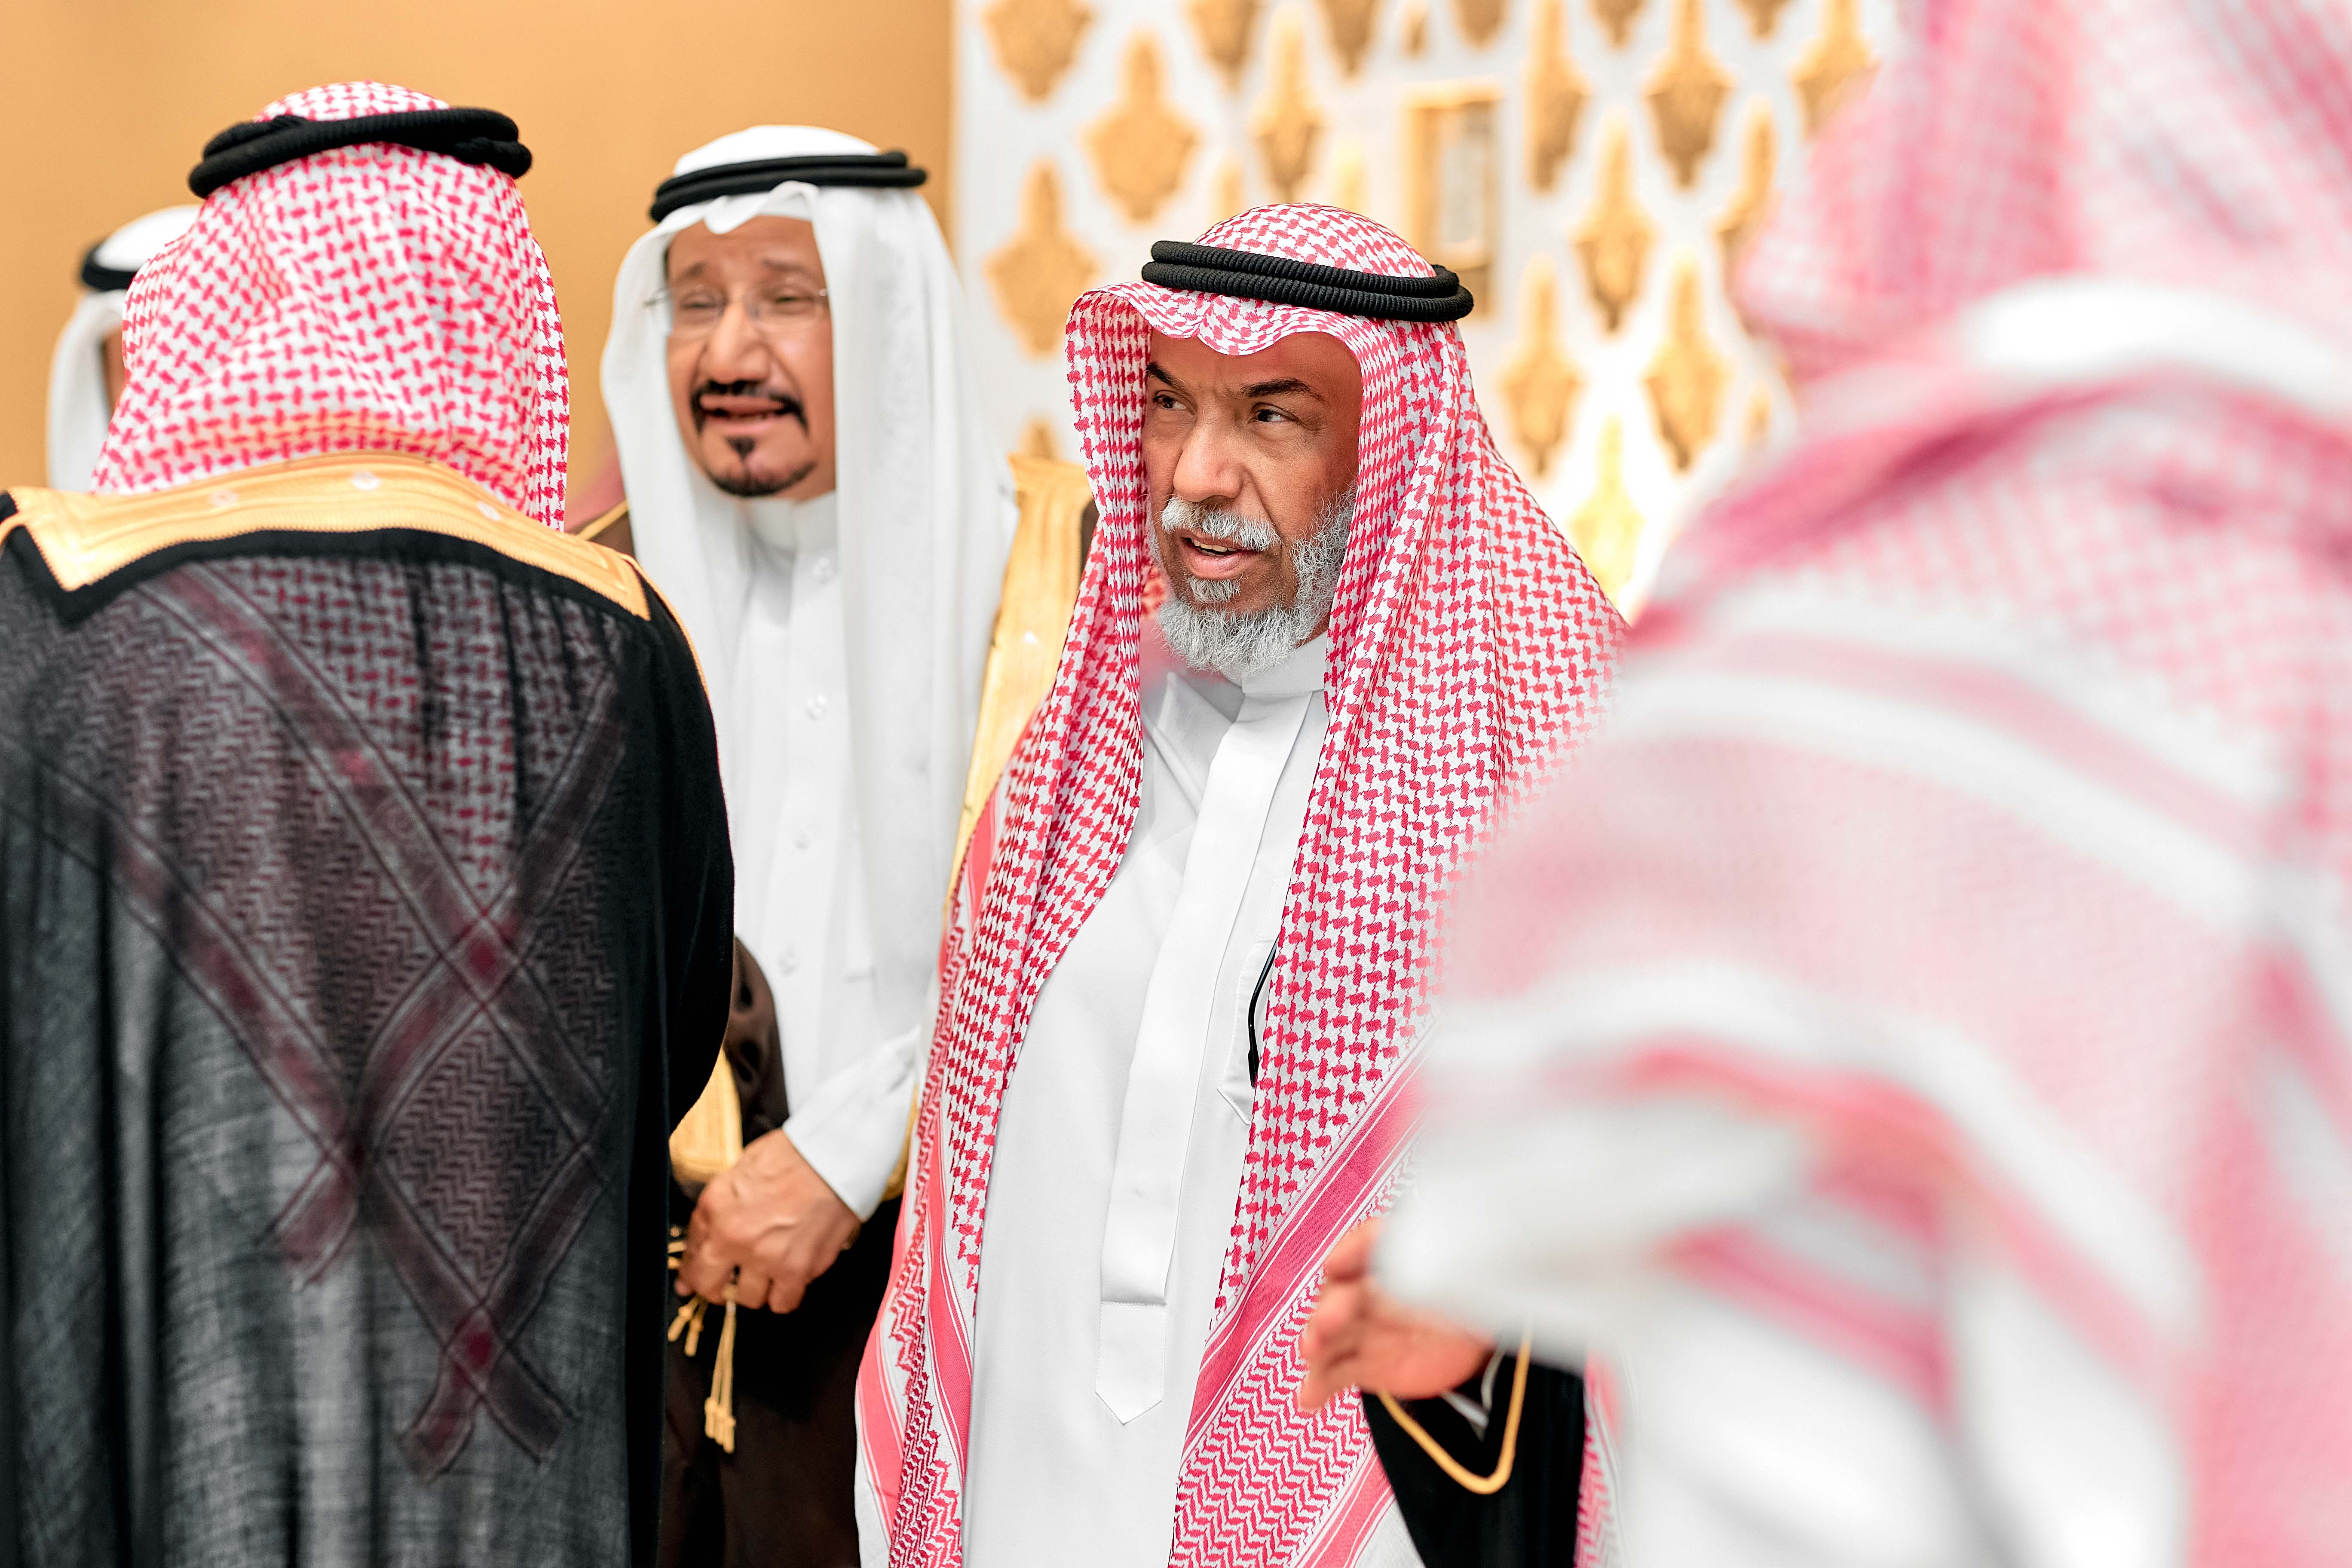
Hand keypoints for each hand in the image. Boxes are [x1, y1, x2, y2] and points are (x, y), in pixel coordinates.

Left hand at [677, 1129, 860, 1312]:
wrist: (835, 1156)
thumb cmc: (793, 1156)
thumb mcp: (738, 1172)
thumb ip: (718, 1210)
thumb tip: (704, 1240)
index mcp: (716, 1209)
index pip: (692, 1257)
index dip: (693, 1273)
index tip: (695, 1280)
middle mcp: (736, 1238)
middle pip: (712, 1288)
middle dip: (718, 1288)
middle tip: (729, 1282)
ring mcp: (768, 1257)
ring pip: (750, 1299)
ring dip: (757, 1288)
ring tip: (769, 1270)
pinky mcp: (799, 1269)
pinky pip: (784, 1302)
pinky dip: (786, 1295)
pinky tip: (790, 1277)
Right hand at [1298, 1220, 1492, 1413]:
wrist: (1473, 1348)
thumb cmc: (1463, 1299)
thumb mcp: (1467, 1276)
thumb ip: (1451, 1263)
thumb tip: (1445, 1253)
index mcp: (1393, 1261)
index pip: (1369, 1244)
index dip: (1351, 1253)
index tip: (1335, 1266)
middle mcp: (1368, 1292)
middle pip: (1342, 1295)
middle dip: (1330, 1307)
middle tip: (1326, 1324)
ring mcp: (1361, 1330)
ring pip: (1331, 1335)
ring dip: (1317, 1344)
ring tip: (1312, 1354)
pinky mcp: (1361, 1364)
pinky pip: (1333, 1374)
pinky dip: (1317, 1387)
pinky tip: (1308, 1401)